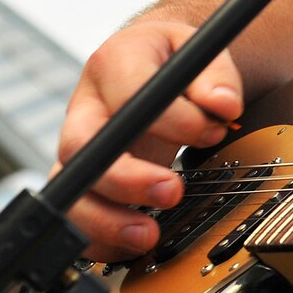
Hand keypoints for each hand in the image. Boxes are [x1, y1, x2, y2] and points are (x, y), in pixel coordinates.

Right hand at [53, 18, 242, 258]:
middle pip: (83, 148)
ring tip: (147, 233)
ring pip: (69, 189)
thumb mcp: (197, 50)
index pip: (130, 94)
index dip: (172, 120)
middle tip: (172, 191)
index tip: (210, 132)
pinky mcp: (82, 178)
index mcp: (114, 64)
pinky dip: (98, 236)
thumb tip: (224, 104)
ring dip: (104, 219)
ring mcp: (80, 146)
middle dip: (126, 179)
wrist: (146, 63)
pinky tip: (131, 242)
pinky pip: (75, 213)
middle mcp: (85, 107)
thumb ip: (215, 75)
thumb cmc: (168, 59)